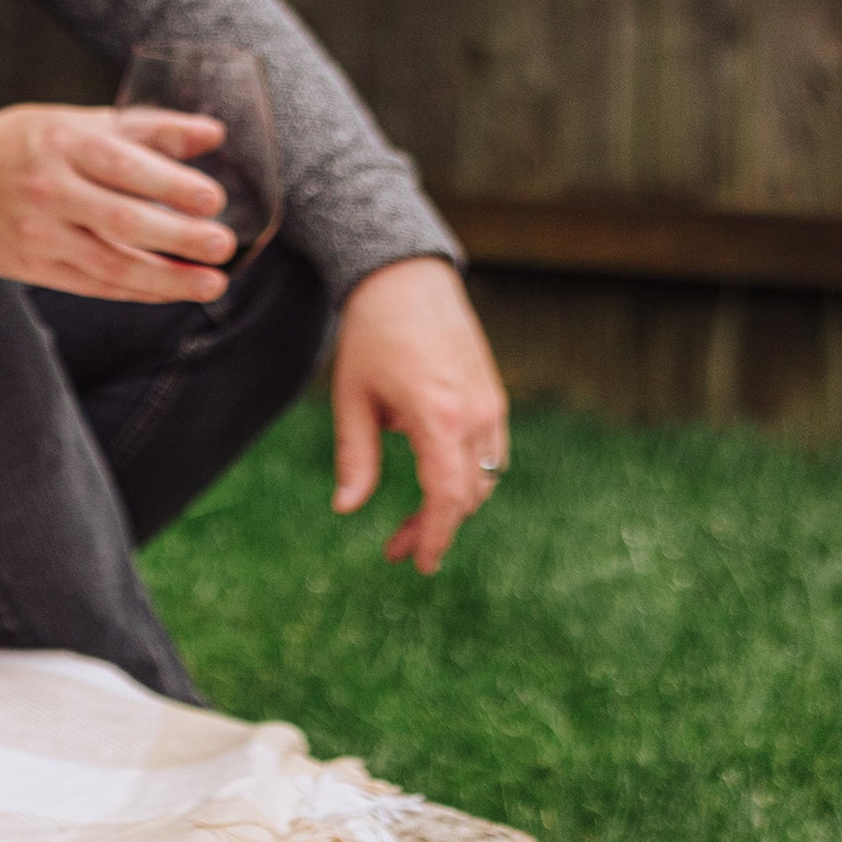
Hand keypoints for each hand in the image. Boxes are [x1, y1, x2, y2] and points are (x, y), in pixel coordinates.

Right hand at [0, 103, 239, 302]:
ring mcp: (36, 234)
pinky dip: (135, 291)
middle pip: (122, 221)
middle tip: (223, 246)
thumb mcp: (79, 122)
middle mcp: (47, 190)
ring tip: (211, 284)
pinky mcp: (29, 267)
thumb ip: (148, 129)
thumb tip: (213, 135)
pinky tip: (169, 290)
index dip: (172, 186)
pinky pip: (92, 285)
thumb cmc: (25, 144)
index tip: (214, 201)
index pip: (124, 167)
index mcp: (61, 143)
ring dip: (166, 278)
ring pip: (110, 265)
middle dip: (179, 238)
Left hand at [330, 255, 508, 573]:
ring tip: (409, 524)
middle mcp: (477, 415)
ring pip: (483, 478)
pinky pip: (489, 454)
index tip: (416, 562)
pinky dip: (465, 477)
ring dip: (452, 506)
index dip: (433, 535)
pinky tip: (432, 482)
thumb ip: (355, 456)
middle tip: (397, 550)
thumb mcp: (351, 397)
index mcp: (439, 417)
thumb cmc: (371, 334)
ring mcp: (493, 405)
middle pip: (468, 496)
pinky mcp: (495, 397)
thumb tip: (346, 509)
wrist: (406, 279)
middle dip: (435, 528)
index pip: (447, 497)